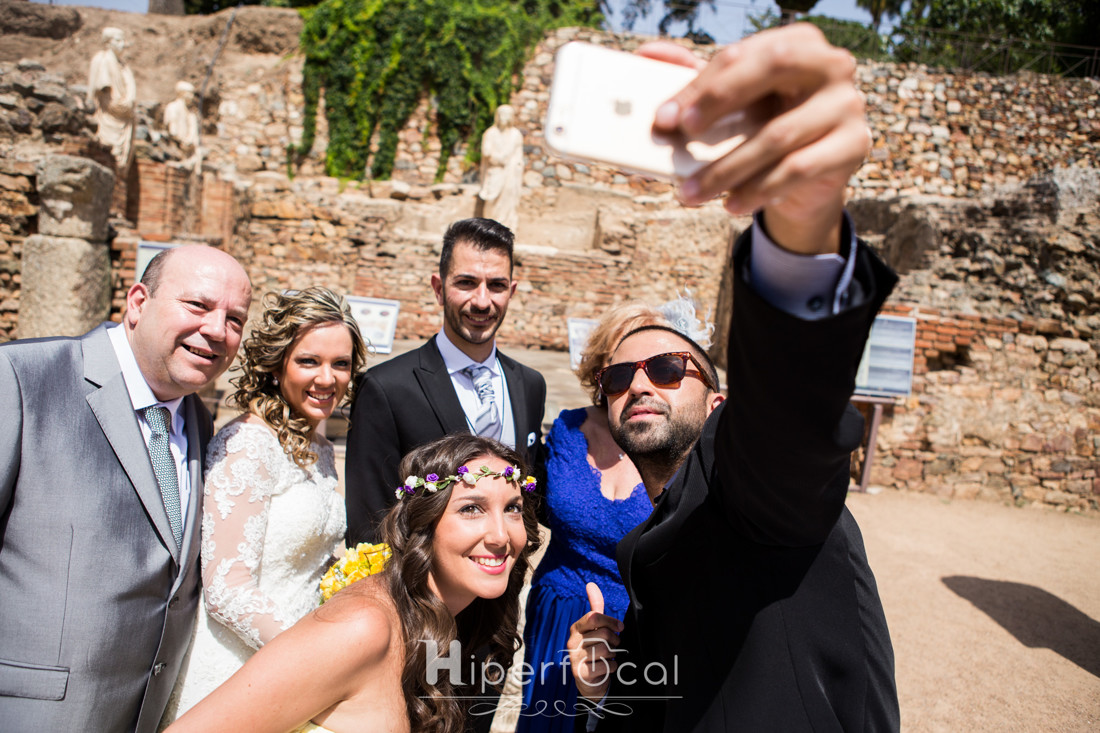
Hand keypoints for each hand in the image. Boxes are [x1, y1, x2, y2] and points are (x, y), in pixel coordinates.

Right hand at [567, 583, 622, 701]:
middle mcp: (572, 642)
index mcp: (576, 628)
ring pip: (605, 650)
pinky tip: (605, 669)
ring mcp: (574, 658)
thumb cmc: (594, 650)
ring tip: (608, 657)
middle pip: (603, 634)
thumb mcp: (594, 628)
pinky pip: (605, 666)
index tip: (620, 628)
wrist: (589, 681)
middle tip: (615, 646)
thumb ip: (595, 607)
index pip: (594, 616)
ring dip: (613, 655)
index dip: (611, 621)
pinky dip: (611, 668)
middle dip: (615, 641)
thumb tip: (591, 584)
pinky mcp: (580, 673)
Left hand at [641, 23, 868, 254]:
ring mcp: (848, 104)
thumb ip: (692, 76)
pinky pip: (799, 169)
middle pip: (773, 68)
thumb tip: (649, 54)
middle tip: (680, 136)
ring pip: (778, 135)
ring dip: (727, 169)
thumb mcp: (730, 103)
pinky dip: (759, 189)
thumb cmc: (763, 127)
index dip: (701, 85)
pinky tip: (731, 204)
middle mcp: (830, 64)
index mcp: (797, 42)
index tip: (664, 119)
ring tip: (691, 193)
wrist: (808, 180)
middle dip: (720, 101)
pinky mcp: (855, 145)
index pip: (744, 54)